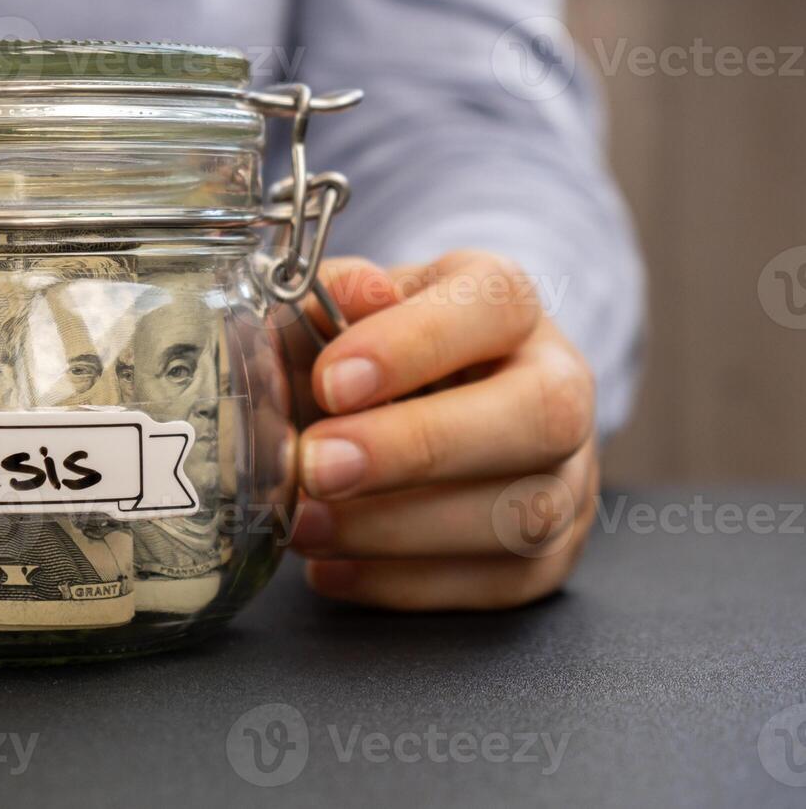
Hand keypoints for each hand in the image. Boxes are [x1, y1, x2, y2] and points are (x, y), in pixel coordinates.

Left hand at [290, 251, 598, 609]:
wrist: (436, 404)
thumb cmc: (381, 352)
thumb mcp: (351, 307)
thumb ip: (336, 296)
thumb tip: (355, 291)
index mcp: (511, 306)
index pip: (495, 304)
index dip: (413, 344)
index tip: (329, 381)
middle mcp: (561, 385)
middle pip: (537, 415)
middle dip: (416, 448)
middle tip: (314, 466)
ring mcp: (570, 476)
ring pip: (521, 514)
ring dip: (397, 529)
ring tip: (304, 525)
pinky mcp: (552, 556)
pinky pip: (496, 583)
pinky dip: (403, 584)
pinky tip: (331, 570)